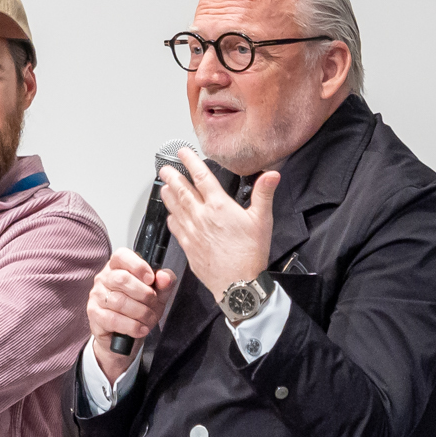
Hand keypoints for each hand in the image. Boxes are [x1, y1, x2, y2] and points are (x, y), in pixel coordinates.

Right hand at [82, 251, 177, 382]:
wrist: (126, 336)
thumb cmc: (140, 308)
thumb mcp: (158, 293)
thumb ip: (165, 282)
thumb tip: (164, 277)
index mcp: (118, 267)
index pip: (122, 256)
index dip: (138, 266)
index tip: (151, 279)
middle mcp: (104, 278)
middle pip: (122, 279)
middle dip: (144, 294)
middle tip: (153, 303)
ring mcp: (96, 296)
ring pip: (119, 301)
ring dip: (140, 313)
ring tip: (149, 319)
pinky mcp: (94, 315)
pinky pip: (113, 319)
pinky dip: (132, 326)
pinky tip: (140, 329)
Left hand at [163, 150, 279, 298]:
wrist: (237, 283)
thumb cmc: (250, 254)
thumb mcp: (262, 220)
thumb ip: (264, 194)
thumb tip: (271, 175)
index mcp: (219, 207)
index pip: (201, 177)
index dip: (190, 162)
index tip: (182, 153)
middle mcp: (202, 217)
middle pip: (182, 191)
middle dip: (172, 177)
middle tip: (165, 168)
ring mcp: (192, 232)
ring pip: (175, 208)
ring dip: (168, 195)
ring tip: (163, 186)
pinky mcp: (188, 247)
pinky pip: (175, 228)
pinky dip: (171, 218)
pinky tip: (170, 215)